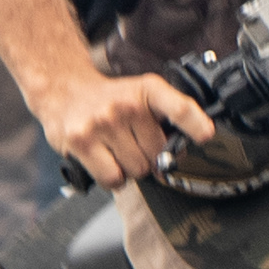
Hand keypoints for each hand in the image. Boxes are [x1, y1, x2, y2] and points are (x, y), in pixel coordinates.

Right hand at [28, 63, 219, 191]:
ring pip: (137, 170)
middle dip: (149, 156)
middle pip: (158, 154)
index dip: (195, 124)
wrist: (63, 91)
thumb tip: (180, 155)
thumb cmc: (109, 100)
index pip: (179, 108)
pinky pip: (113, 179)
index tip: (205, 136)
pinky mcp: (82, 142)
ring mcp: (103, 123)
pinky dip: (113, 178)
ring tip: (115, 149)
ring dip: (129, 168)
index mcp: (149, 89)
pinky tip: (105, 161)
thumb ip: (166, 117)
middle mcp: (127, 104)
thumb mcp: (142, 94)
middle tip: (132, 142)